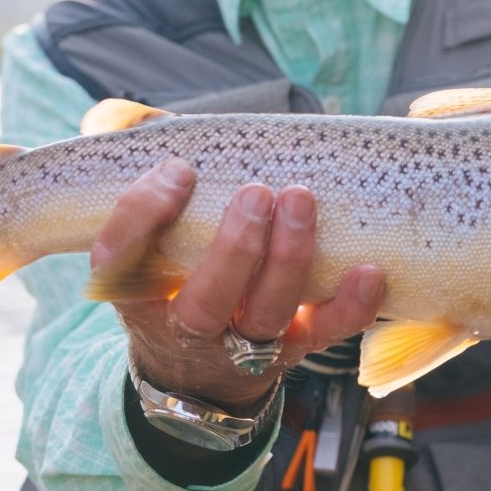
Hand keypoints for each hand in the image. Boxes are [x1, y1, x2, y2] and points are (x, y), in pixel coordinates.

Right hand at [92, 161, 384, 409]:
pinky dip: (350, 307)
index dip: (143, 217)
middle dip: (234, 248)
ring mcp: (241, 346)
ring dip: (289, 260)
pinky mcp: (292, 351)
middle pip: (205, 302)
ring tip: (301, 200)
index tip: (178, 170)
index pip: (121, 263)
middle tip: (256, 192)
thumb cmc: (171, 281)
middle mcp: (185, 328)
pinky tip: (369, 272)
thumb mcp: (144, 247)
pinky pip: (325, 334)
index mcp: (136, 296)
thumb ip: (148, 191)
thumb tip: (131, 118)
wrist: (197, 372)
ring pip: (266, 314)